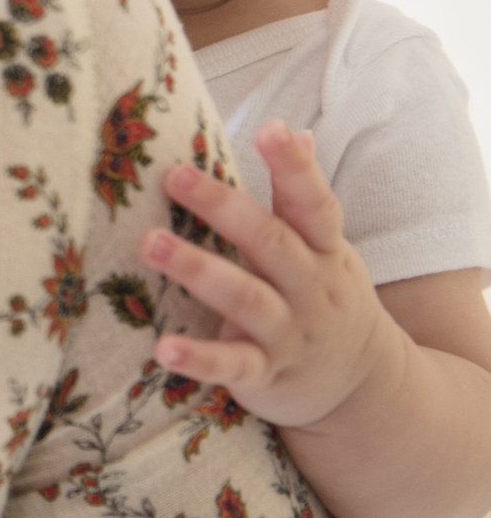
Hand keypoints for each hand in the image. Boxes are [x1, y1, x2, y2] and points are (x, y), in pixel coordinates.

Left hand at [141, 120, 399, 429]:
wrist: (366, 388)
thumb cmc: (325, 297)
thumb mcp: (326, 248)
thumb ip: (301, 197)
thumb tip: (295, 128)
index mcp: (323, 250)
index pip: (313, 202)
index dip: (295, 166)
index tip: (271, 128)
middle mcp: (310, 288)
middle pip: (269, 242)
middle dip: (223, 207)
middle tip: (174, 175)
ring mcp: (289, 333)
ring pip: (245, 298)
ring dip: (197, 269)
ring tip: (150, 243)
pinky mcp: (266, 374)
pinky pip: (232, 365)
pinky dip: (198, 358)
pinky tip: (163, 348)